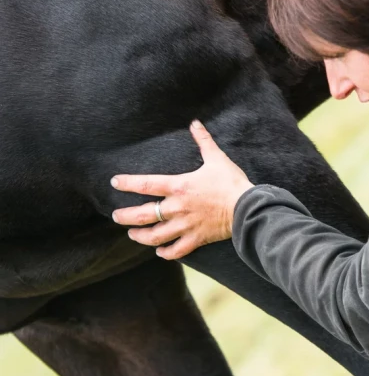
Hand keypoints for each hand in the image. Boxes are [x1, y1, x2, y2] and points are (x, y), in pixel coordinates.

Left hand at [111, 120, 253, 258]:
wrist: (246, 207)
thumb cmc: (231, 183)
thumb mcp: (216, 158)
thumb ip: (203, 141)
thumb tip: (195, 123)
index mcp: (179, 187)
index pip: (146, 184)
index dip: (127, 183)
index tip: (115, 182)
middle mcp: (177, 208)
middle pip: (143, 215)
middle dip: (125, 217)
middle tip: (116, 216)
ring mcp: (185, 225)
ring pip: (155, 236)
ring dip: (141, 236)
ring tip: (132, 235)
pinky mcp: (196, 238)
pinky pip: (176, 250)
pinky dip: (166, 252)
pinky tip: (160, 251)